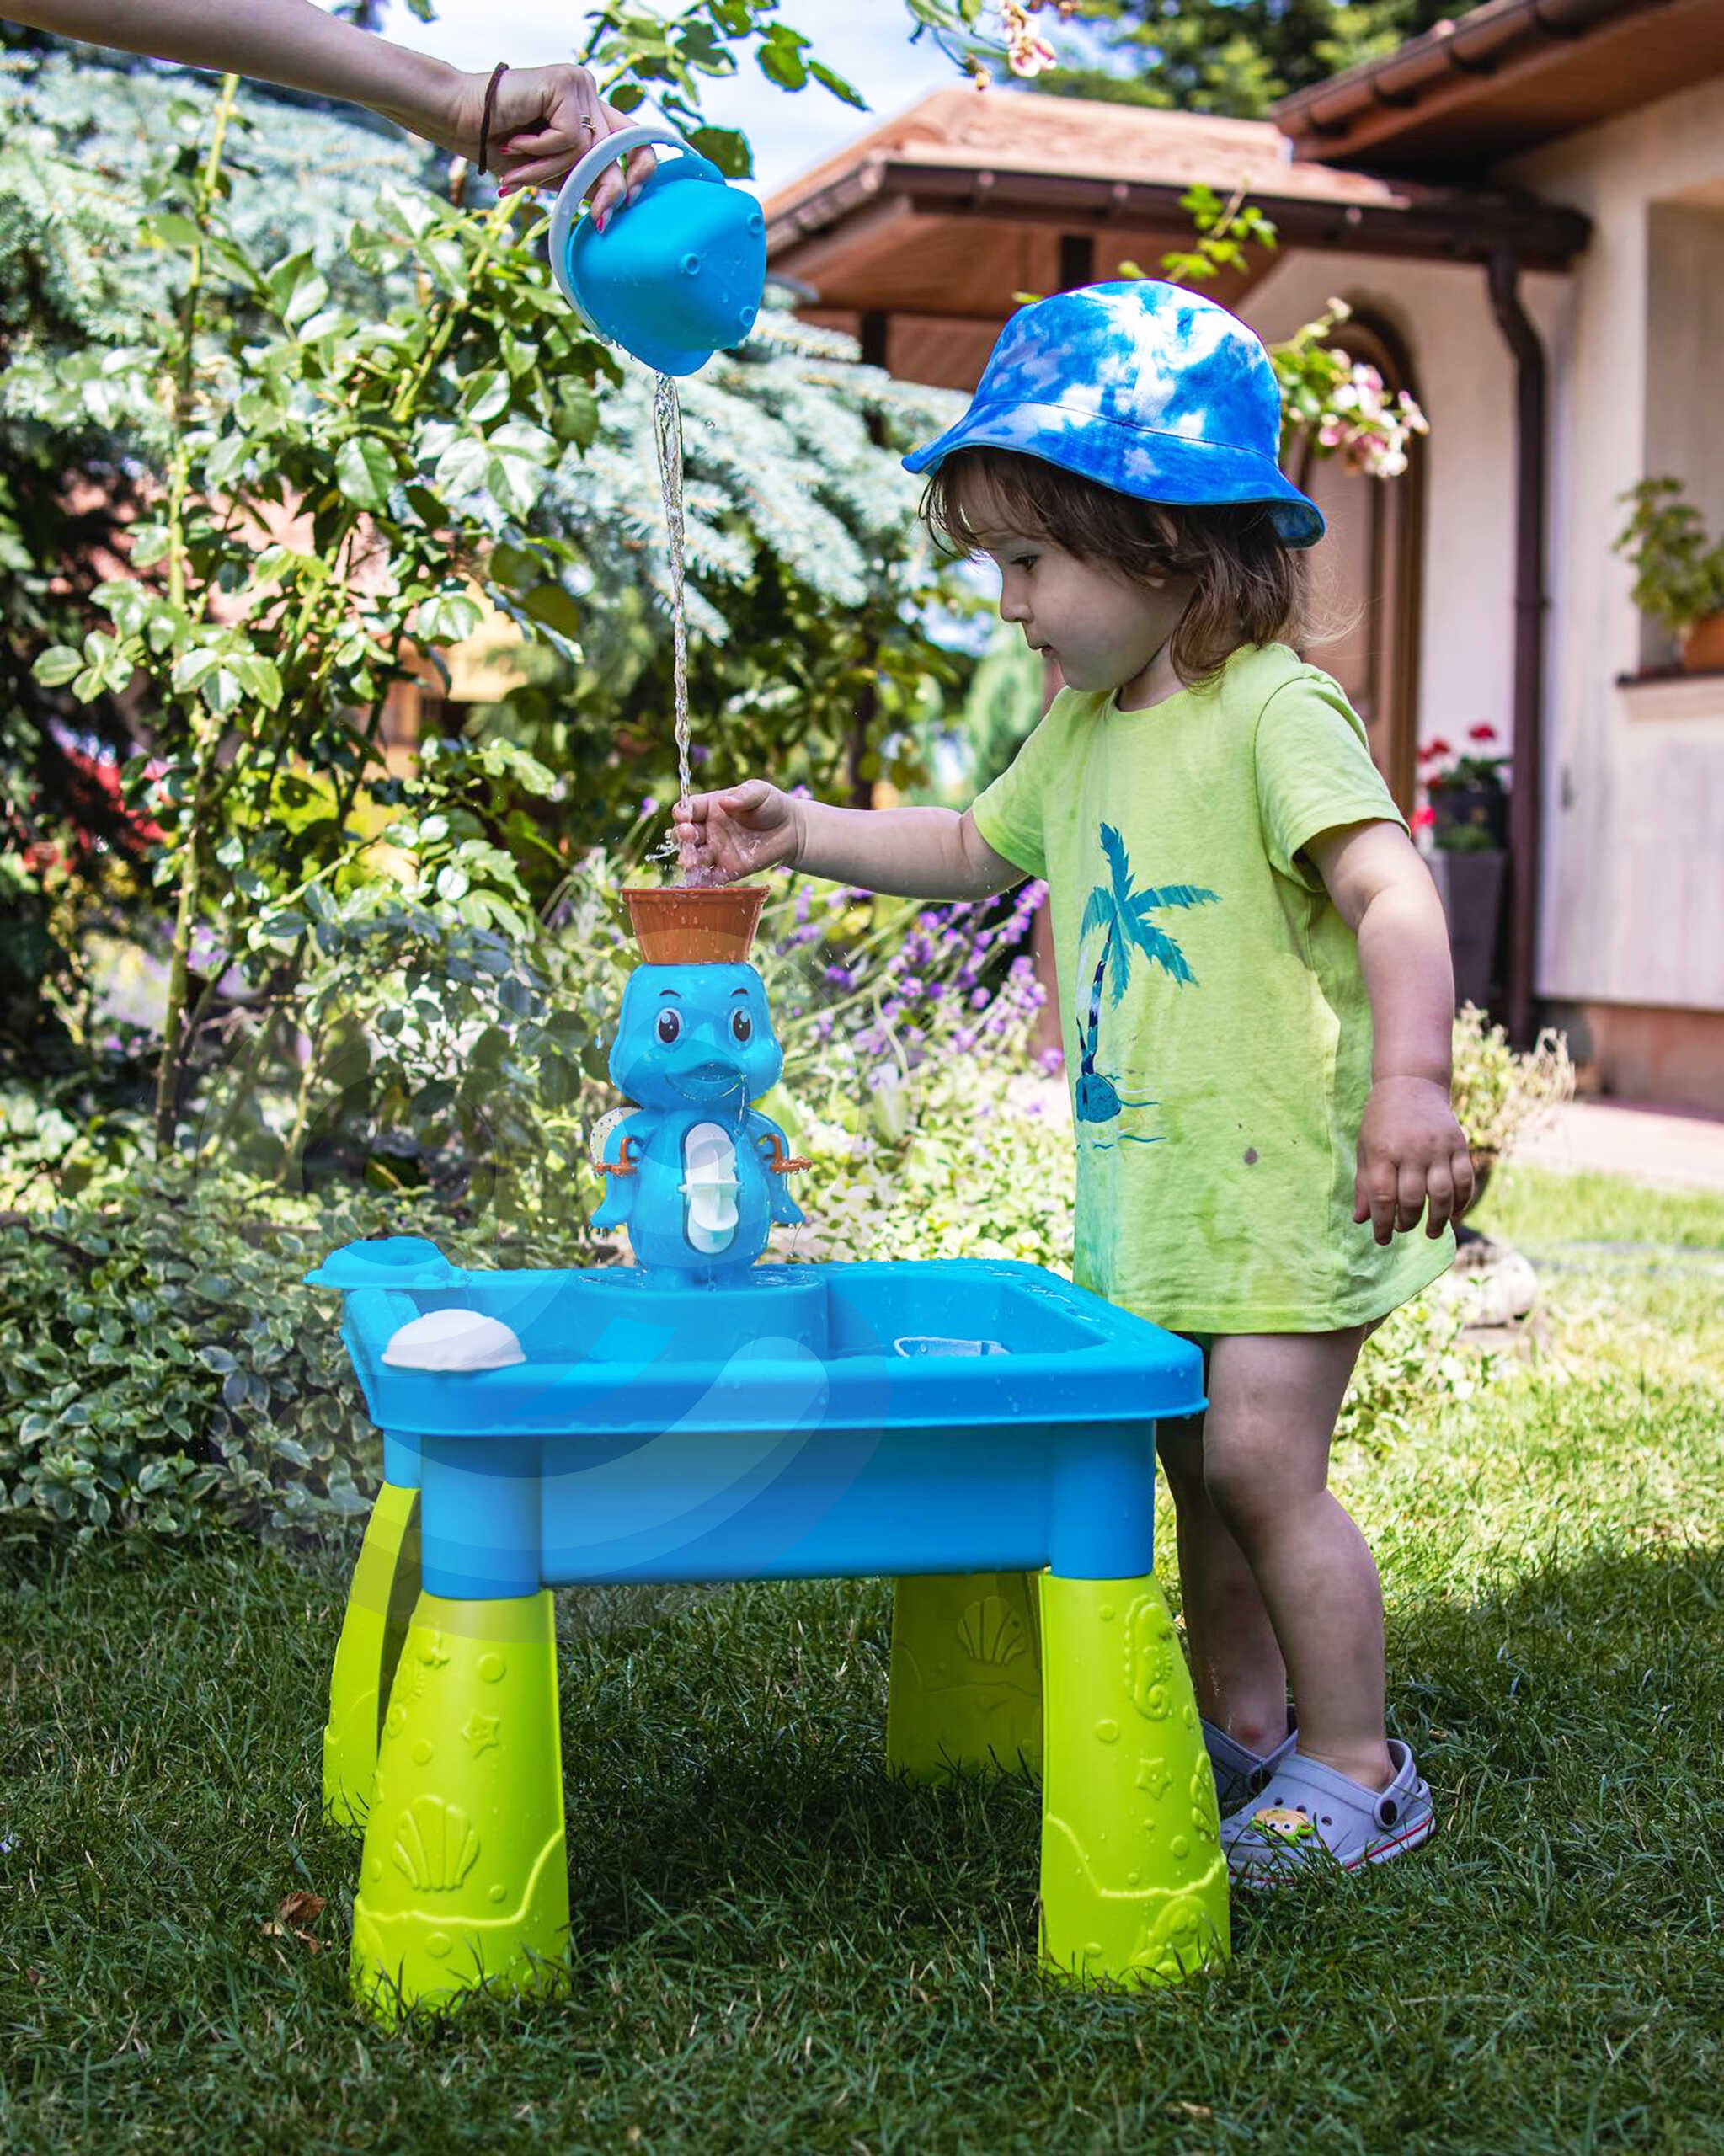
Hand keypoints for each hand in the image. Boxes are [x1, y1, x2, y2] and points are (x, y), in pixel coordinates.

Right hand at [445, 64, 655, 219]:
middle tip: (598, 221)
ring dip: (550, 171)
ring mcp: (577, 84)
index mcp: (589, 110)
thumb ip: (584, 178)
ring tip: (515, 174)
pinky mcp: (563, 83)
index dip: (642, 166)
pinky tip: (513, 142)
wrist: (458, 118)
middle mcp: (587, 92)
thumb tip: (622, 200)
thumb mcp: (551, 170)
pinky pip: (569, 137)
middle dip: (604, 188)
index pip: (633, 136)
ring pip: (588, 149)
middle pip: (614, 149)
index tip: (634, 199)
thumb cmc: (497, 146)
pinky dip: (541, 151)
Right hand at [674, 781, 801, 882]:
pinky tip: (700, 881)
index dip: (682, 812)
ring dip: (689, 859)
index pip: (689, 809)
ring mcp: (716, 851)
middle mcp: (709, 830)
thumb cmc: (772, 805)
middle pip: (685, 835)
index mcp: (710, 808)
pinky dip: (702, 881)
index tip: (683, 815)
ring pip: (694, 858)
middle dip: (683, 836)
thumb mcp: (759, 792)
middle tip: (689, 835)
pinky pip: (710, 878)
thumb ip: (743, 795)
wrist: (792, 830)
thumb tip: (724, 802)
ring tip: (689, 861)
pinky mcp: (727, 870)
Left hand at [1353, 1076, 1474, 1244]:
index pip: (1383, 1197)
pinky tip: (1454, 1214)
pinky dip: (1462, 1201)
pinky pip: (1464, 1180)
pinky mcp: (1458, 1144)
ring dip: (1437, 1219)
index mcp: (1382, 1152)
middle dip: (1408, 1222)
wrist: (1411, 1084)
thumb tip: (1360, 1220)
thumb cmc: (1382, 1122)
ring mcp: (1438, 1147)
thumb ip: (1364, 1185)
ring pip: (1442, 1193)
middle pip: (1413, 1198)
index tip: (1383, 1239)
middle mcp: (1411, 1150)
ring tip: (1430, 1232)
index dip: (1383, 1223)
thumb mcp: (1365, 1148)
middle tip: (1404, 1229)